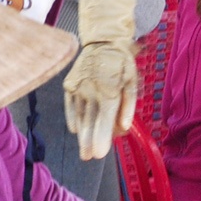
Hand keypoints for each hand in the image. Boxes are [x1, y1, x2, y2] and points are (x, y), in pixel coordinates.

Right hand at [65, 41, 139, 160]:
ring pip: (80, 116)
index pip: (105, 118)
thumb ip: (128, 105)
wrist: (102, 42)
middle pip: (90, 121)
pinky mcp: (69, 86)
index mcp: (109, 90)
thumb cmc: (121, 63)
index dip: (102, 137)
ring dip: (82, 135)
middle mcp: (91, 90)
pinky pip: (71, 106)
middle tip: (89, 158)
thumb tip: (124, 127)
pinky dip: (73, 118)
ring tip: (84, 152)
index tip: (99, 154)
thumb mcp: (132, 81)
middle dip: (89, 142)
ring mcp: (77, 88)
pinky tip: (76, 130)